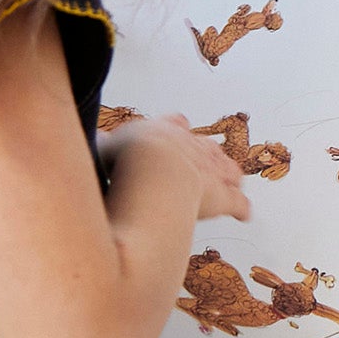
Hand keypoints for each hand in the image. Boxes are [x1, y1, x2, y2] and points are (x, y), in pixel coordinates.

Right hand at [107, 114, 249, 226]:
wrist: (156, 167)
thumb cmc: (130, 156)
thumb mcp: (107, 149)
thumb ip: (102, 146)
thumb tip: (94, 141)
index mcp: (164, 132)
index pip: (174, 124)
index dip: (175, 129)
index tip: (178, 126)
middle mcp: (192, 148)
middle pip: (205, 147)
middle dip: (206, 155)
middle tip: (206, 163)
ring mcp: (210, 172)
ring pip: (226, 170)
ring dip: (228, 176)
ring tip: (232, 182)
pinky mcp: (222, 196)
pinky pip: (238, 202)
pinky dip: (241, 207)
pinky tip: (245, 213)